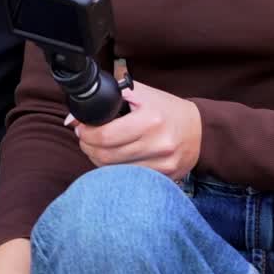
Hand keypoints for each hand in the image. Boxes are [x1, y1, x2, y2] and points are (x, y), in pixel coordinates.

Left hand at [69, 81, 201, 181]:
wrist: (200, 131)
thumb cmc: (167, 109)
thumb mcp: (142, 94)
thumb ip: (109, 98)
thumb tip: (73, 117)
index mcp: (150, 120)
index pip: (106, 135)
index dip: (87, 134)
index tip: (80, 129)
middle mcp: (157, 144)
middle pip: (107, 156)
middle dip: (88, 147)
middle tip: (84, 139)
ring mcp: (162, 165)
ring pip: (115, 171)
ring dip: (98, 160)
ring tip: (97, 148)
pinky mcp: (164, 178)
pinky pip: (129, 179)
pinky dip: (115, 171)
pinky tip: (113, 159)